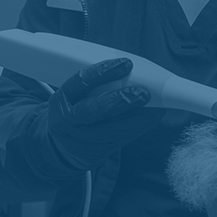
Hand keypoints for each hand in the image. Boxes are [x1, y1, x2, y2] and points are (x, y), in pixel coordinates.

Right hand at [46, 58, 160, 163]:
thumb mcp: (72, 98)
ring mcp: (82, 139)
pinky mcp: (96, 153)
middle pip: (95, 109)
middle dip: (122, 100)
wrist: (59, 149)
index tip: (125, 64)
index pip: (80, 82)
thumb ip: (94, 86)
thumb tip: (130, 70)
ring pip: (113, 129)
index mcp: (60, 100)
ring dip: (138, 118)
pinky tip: (151, 118)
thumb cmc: (73, 114)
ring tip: (156, 107)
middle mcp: (68, 121)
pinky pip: (121, 140)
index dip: (103, 72)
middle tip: (142, 92)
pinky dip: (138, 127)